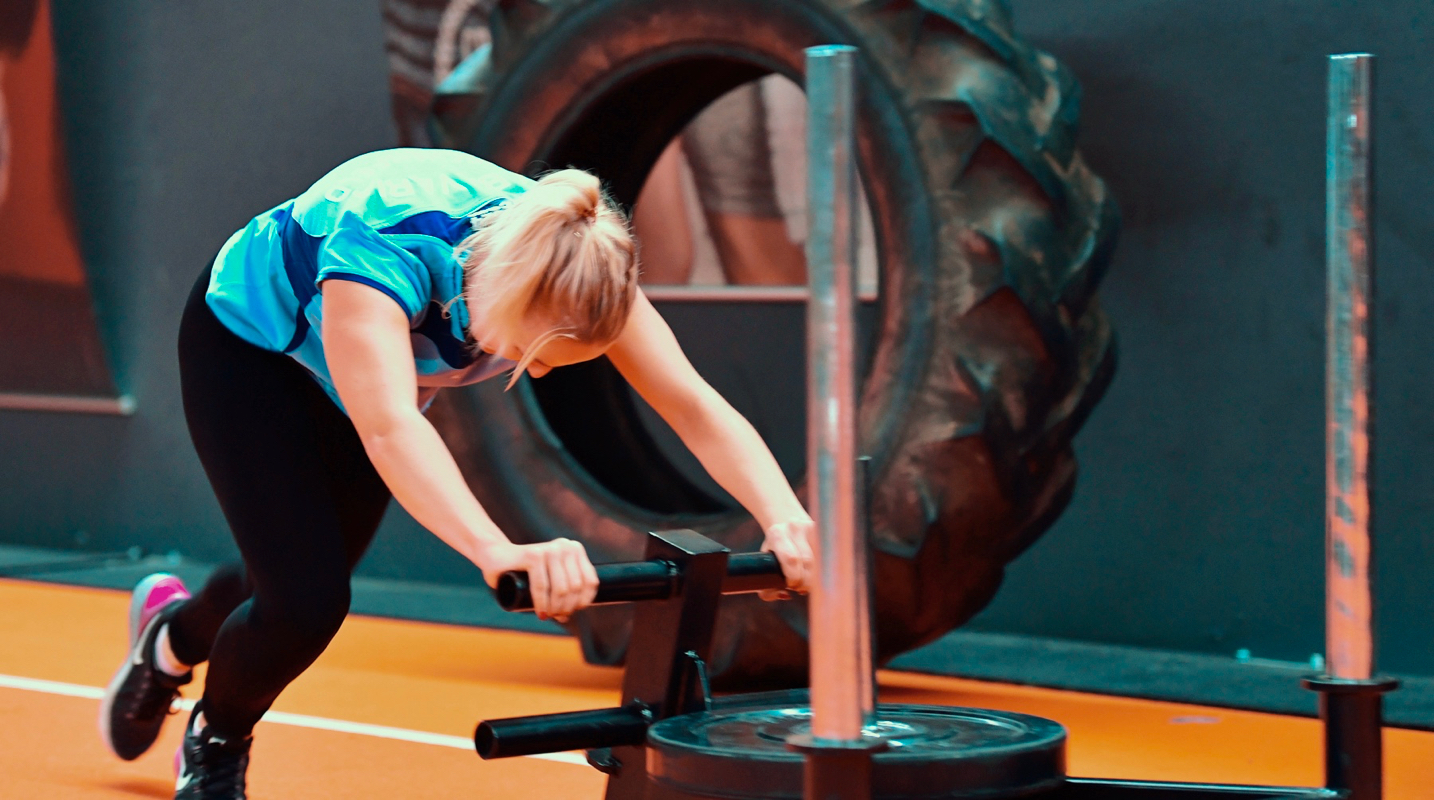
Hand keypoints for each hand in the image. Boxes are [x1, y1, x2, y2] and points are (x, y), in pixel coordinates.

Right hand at [478, 539, 598, 622]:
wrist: (494, 557)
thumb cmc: (524, 571)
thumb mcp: (550, 577)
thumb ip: (563, 589)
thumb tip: (573, 613)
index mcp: (574, 549)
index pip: (590, 582)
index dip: (583, 602)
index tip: (571, 612)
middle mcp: (565, 546)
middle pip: (575, 587)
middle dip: (566, 608)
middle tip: (555, 616)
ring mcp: (549, 549)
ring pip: (561, 589)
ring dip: (555, 609)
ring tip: (547, 615)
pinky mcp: (533, 555)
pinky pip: (542, 586)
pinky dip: (542, 604)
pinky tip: (541, 613)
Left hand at [760, 518, 815, 600]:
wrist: (786, 520)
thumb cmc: (774, 550)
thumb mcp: (765, 564)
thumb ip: (767, 587)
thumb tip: (785, 595)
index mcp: (777, 534)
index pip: (791, 559)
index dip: (794, 578)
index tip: (791, 586)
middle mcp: (795, 527)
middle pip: (808, 561)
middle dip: (805, 581)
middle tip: (800, 588)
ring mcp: (811, 527)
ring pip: (820, 560)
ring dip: (815, 576)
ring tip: (807, 582)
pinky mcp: (823, 530)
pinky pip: (827, 556)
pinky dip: (822, 569)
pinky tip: (817, 573)